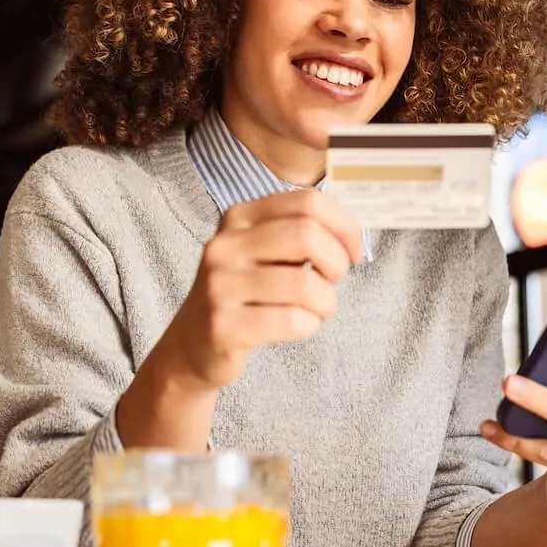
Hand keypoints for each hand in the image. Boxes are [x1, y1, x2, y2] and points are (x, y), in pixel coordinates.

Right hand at [161, 189, 362, 390]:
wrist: (194, 344)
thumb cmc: (246, 293)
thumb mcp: (265, 252)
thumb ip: (302, 234)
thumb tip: (352, 234)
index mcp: (239, 217)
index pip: (307, 202)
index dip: (344, 226)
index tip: (352, 251)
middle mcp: (225, 245)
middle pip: (307, 235)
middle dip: (336, 262)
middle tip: (333, 282)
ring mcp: (220, 285)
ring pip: (304, 284)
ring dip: (326, 302)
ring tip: (316, 310)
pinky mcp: (223, 326)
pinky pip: (291, 321)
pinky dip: (309, 325)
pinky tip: (299, 326)